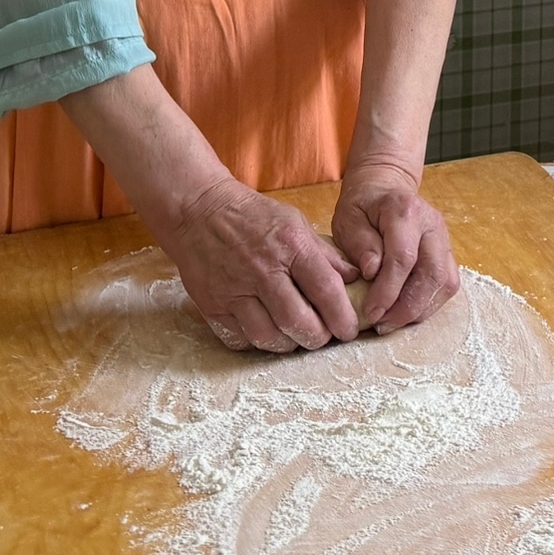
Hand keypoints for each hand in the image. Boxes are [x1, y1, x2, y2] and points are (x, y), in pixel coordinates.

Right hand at [156, 174, 361, 352]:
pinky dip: (256, 343)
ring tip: (296, 337)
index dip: (343, 317)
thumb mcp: (296, 223)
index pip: (326, 290)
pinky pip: (239, 339)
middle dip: (317, 338)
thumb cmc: (253, 216)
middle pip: (297, 321)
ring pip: (268, 337)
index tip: (350, 330)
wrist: (199, 211)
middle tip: (323, 337)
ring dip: (288, 344)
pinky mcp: (212, 306)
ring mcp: (234, 291)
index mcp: (291, 246)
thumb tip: (354, 278)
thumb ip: (325, 254)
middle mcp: (263, 271)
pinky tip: (266, 333)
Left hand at [331, 156, 461, 332]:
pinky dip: (429, 304)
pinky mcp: (448, 253)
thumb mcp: (348, 219)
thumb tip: (372, 272)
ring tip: (392, 321)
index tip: (370, 313)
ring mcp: (444, 238)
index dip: (388, 290)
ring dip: (420, 309)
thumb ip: (359, 243)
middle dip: (407, 307)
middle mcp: (433, 224)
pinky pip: (447, 285)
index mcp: (405, 211)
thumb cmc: (363, 207)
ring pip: (445, 282)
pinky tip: (406, 312)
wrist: (385, 190)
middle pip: (432, 273)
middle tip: (382, 324)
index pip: (403, 257)